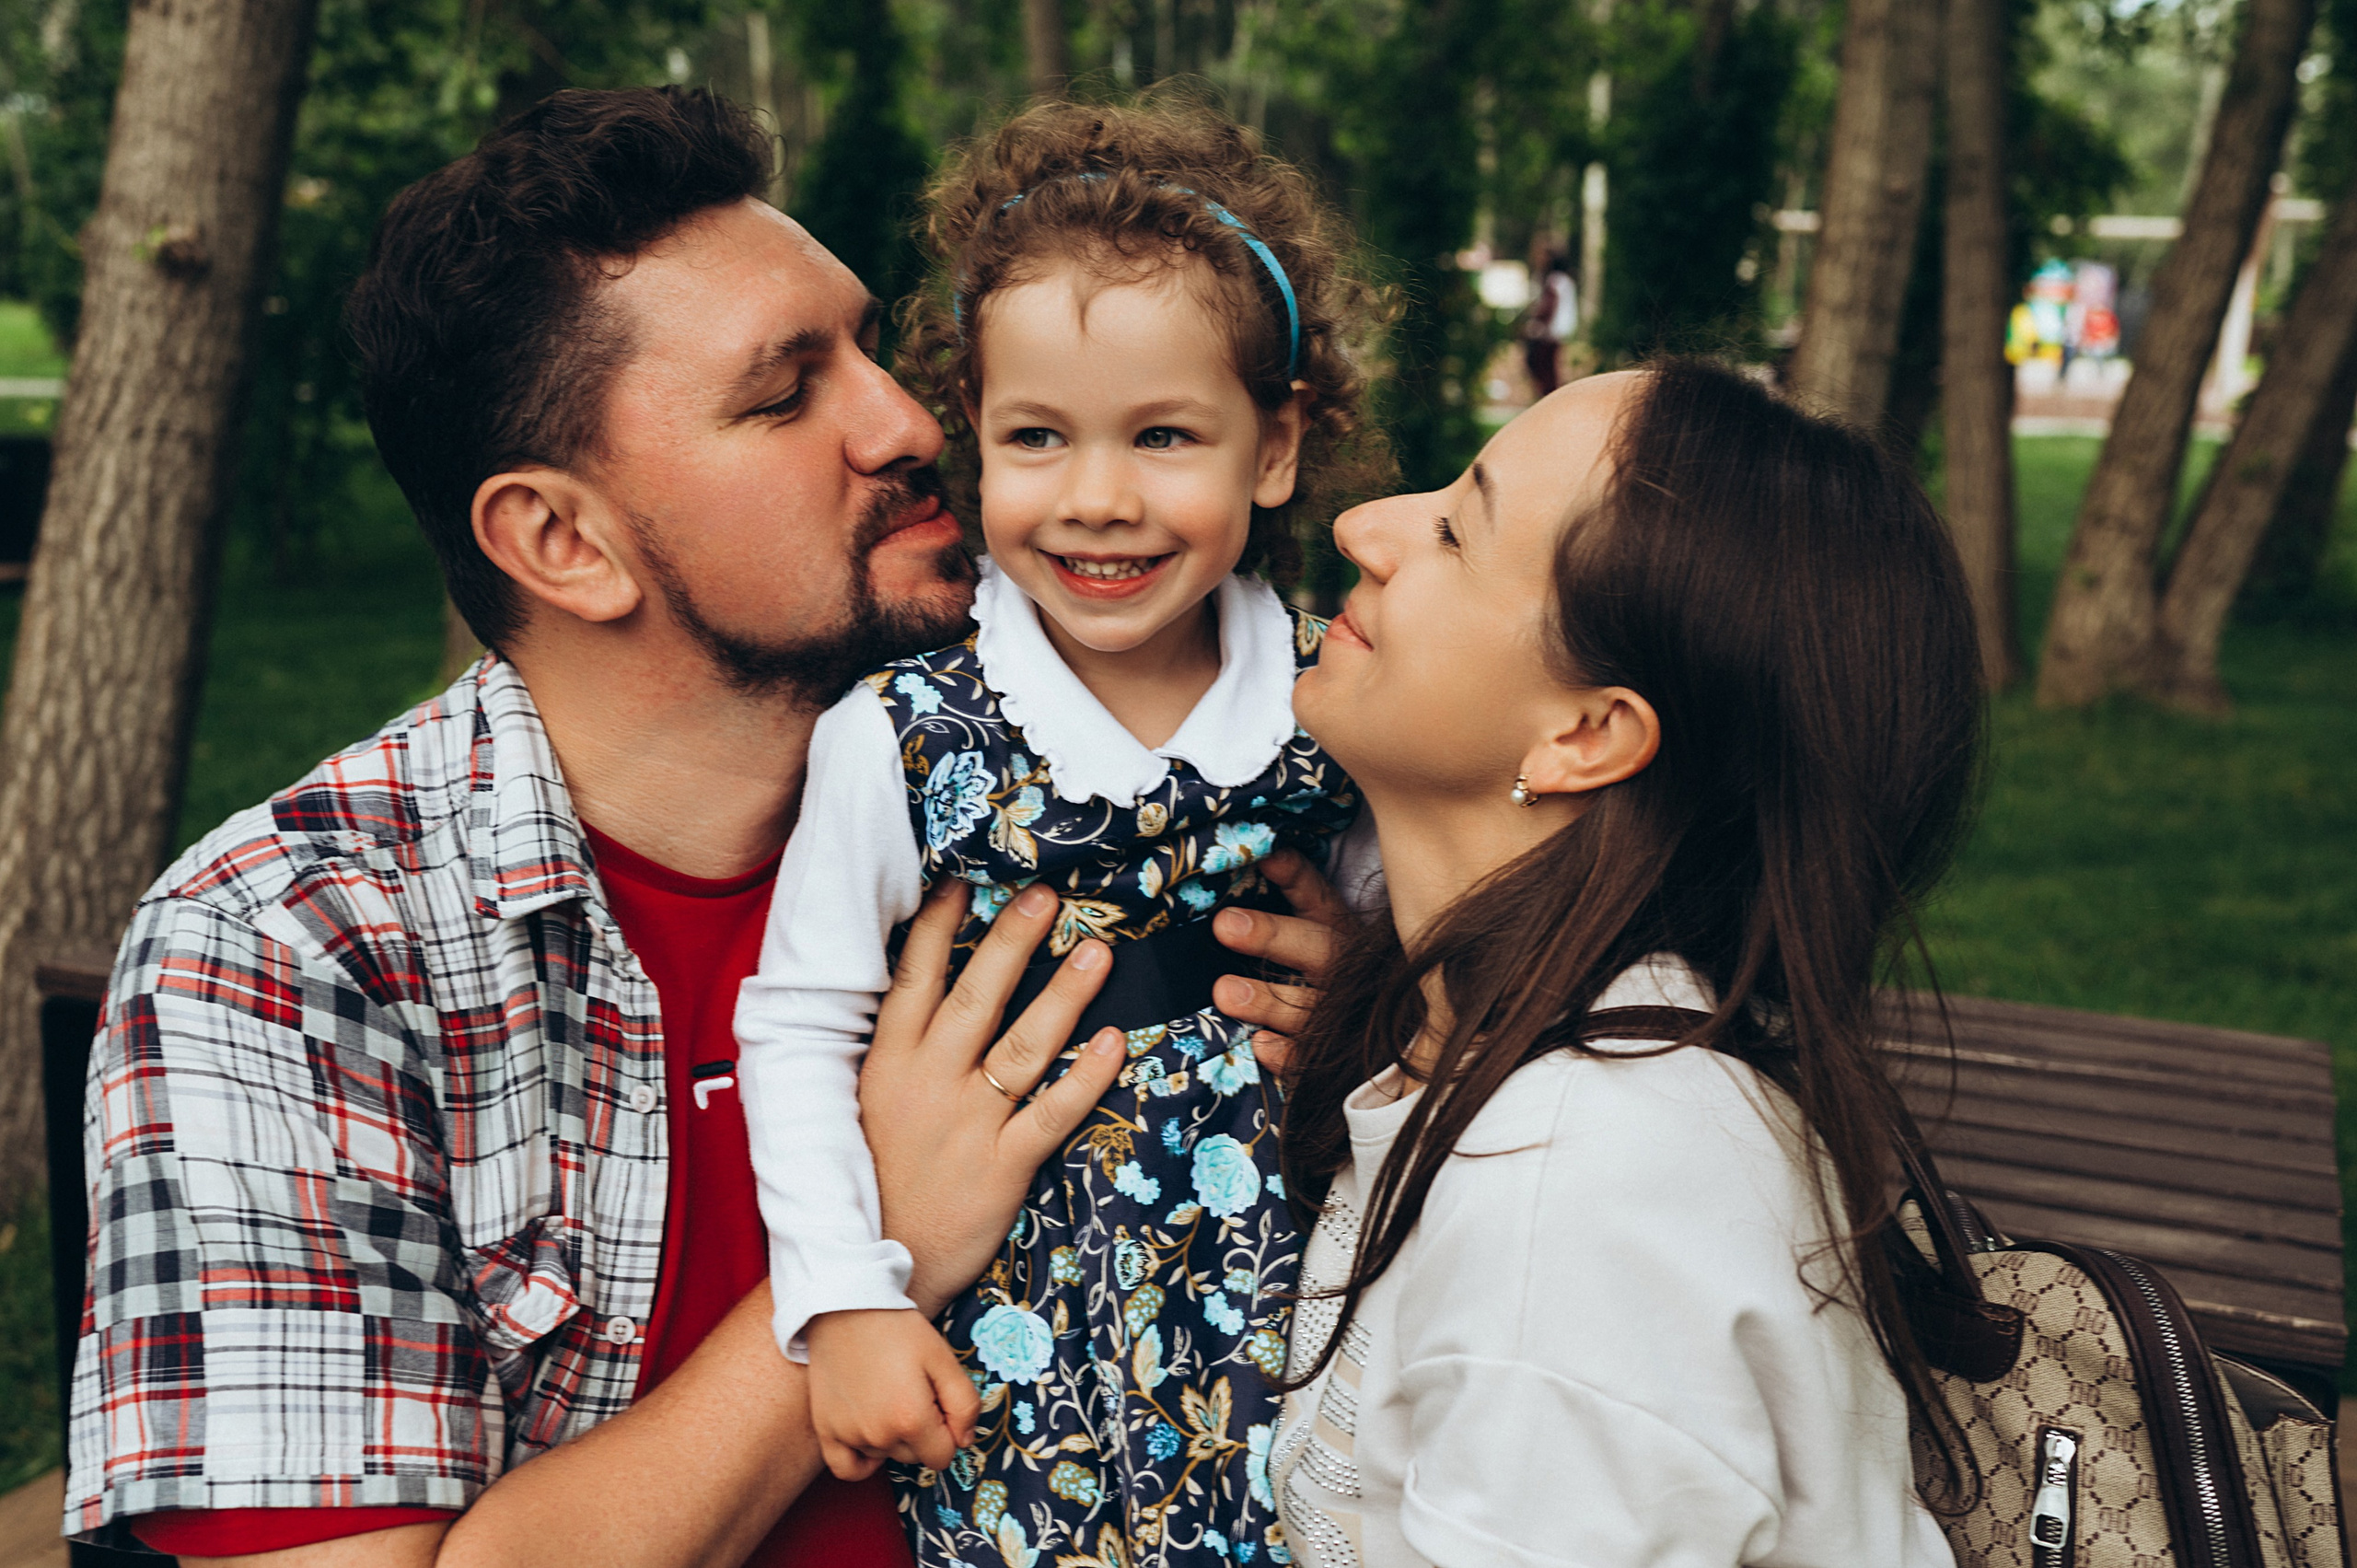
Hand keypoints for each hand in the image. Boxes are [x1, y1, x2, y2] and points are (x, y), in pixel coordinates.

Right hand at [804, 1309, 981, 1479]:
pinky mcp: (825, 1429)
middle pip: (914, 1457)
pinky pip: (846, 1468)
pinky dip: (862, 1462)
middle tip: (912, 1391)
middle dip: (922, 1432)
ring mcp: (848, 1435)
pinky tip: (871, 1437)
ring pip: (885, 1456)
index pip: (943, 1456)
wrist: (848, 1307)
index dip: (948, 1431)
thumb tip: (964, 1441)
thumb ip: (964, 1405)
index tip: (938, 1402)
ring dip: (892, 1437)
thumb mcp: (943, 1359)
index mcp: (911, 1419)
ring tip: (888, 1395)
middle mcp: (878, 1435)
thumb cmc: (899, 1330)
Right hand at [861, 880, 1125, 1315]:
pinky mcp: (1002, 1165)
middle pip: (978, 995)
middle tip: (1047, 894)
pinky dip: (1087, 1077)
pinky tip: (1118, 1042)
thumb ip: (890, 1051)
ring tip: (1097, 951)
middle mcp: (928, 1082)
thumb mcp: (861, 1105)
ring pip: (1023, 1045)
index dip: (941, 927)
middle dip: (1014, 940)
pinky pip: (1053, 1112)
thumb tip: (913, 995)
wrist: (869, 1271)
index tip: (965, 881)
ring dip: (1064, 995)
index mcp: (888, 1062)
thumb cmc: (870, 1182)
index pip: (915, 978)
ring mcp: (968, 1122)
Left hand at [1211, 849, 1350, 1078]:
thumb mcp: (1319, 927)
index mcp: (1341, 931)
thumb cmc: (1332, 972)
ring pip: (1310, 1007)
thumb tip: (1263, 856)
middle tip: (1224, 925)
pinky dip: (1288, 1054)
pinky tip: (1259, 1045)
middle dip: (1272, 936)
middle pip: (1317, 949)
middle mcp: (1348, 970)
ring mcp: (1346, 1016)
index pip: (1318, 898)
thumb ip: (1295, 892)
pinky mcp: (1338, 1060)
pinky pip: (1313, 1060)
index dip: (1295, 878)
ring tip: (1224, 992)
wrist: (1389, 1037)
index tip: (1265, 860)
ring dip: (1268, 1001)